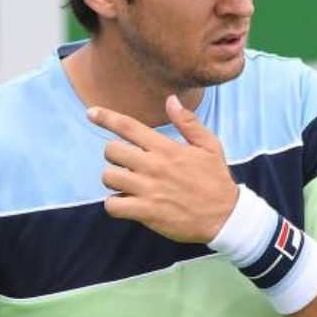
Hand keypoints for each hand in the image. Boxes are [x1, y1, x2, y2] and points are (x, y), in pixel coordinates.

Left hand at [86, 95, 238, 242]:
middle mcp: (154, 166)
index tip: (91, 112)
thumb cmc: (216, 180)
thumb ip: (188, 122)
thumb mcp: (209, 146)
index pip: (129, 126)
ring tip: (127, 183)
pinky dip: (115, 204)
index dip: (106, 117)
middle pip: (111, 150)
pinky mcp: (146, 212)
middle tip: (127, 162)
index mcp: (167, 148)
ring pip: (109, 177)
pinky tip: (127, 202)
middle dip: (114, 154)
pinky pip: (113, 205)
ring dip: (114, 179)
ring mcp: (148, 190)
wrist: (224, 216)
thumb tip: (171, 100)